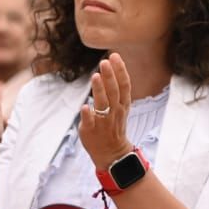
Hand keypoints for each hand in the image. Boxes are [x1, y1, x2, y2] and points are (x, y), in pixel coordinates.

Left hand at [79, 54, 132, 170]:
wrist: (112, 152)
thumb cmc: (113, 125)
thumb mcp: (120, 107)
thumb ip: (115, 89)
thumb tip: (110, 66)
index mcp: (122, 105)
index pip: (124, 85)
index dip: (120, 70)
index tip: (115, 56)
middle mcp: (115, 112)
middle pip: (114, 91)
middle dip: (110, 76)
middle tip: (104, 61)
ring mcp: (103, 122)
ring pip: (103, 104)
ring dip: (99, 90)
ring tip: (95, 76)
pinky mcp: (91, 131)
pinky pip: (90, 122)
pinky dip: (88, 115)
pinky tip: (84, 106)